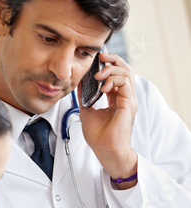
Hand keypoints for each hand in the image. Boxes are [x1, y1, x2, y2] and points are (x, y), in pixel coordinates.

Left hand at [79, 52, 137, 187]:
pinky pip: (125, 83)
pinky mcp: (129, 104)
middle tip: (100, 56)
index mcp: (117, 99)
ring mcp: (129, 100)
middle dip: (112, 59)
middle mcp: (125, 98)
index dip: (108, 64)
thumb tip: (78, 84)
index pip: (116, 75)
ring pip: (127, 73)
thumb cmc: (99, 137)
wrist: (105, 150)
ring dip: (111, 69)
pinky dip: (113, 79)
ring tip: (99, 75)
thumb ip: (84, 97)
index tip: (96, 60)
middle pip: (125, 69)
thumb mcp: (87, 111)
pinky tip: (103, 85)